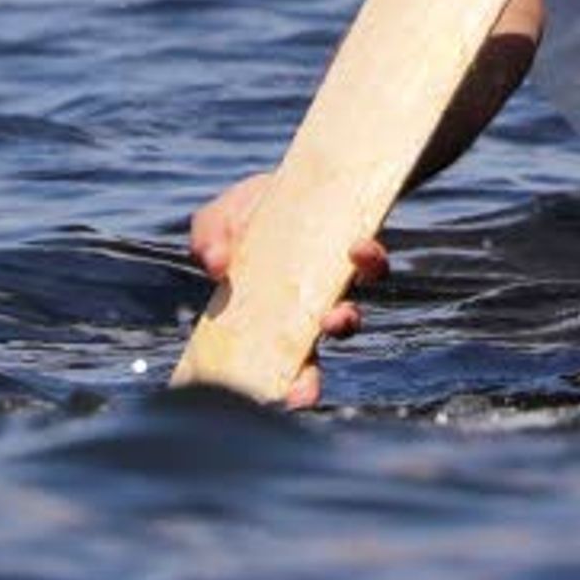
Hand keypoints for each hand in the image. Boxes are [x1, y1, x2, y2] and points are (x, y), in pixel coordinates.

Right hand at [188, 169, 388, 409]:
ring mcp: (337, 283)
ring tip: (334, 316)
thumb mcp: (217, 221)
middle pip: (306, 356)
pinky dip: (366, 260)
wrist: (304, 173)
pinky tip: (356, 248)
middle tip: (302, 392)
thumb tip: (216, 265)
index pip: (270, 359)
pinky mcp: (363, 252)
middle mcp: (306, 307)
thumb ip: (208, 241)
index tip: (268, 405)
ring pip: (346, 314)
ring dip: (342, 320)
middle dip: (307, 379)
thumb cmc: (251, 210)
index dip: (273, 384)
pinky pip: (372, 266)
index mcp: (267, 312)